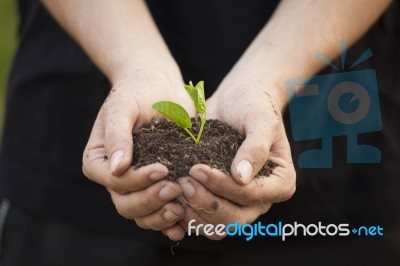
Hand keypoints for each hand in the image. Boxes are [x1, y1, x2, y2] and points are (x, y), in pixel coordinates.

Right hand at [82, 68, 194, 240]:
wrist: (160, 88)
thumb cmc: (137, 92)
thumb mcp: (123, 107)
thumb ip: (117, 134)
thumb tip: (116, 169)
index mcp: (100, 160)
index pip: (112, 181)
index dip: (135, 181)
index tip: (162, 169)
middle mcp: (116, 177)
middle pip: (126, 204)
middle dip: (150, 201)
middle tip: (175, 189)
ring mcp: (137, 185)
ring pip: (142, 215)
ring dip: (160, 215)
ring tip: (182, 208)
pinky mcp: (157, 185)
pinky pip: (159, 211)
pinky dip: (171, 220)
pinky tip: (186, 221)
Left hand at [172, 79, 295, 239]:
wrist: (236, 99)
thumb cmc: (254, 106)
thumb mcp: (260, 120)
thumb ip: (255, 147)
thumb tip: (241, 177)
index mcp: (280, 183)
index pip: (251, 195)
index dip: (223, 186)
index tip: (198, 169)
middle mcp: (260, 199)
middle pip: (234, 219)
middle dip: (206, 203)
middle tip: (183, 183)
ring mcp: (238, 202)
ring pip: (216, 226)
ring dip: (194, 212)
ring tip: (175, 187)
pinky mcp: (218, 198)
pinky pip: (202, 218)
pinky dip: (186, 212)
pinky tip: (170, 194)